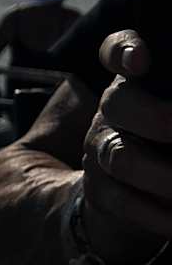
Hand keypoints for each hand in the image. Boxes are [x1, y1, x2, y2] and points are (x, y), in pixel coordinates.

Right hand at [80, 30, 171, 264]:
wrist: (137, 195)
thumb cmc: (169, 144)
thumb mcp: (168, 119)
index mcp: (135, 82)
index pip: (117, 50)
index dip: (123, 51)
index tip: (141, 61)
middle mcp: (112, 110)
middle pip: (118, 102)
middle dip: (158, 119)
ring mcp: (101, 149)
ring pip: (121, 158)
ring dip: (166, 177)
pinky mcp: (99, 190)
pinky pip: (123, 201)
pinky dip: (158, 214)